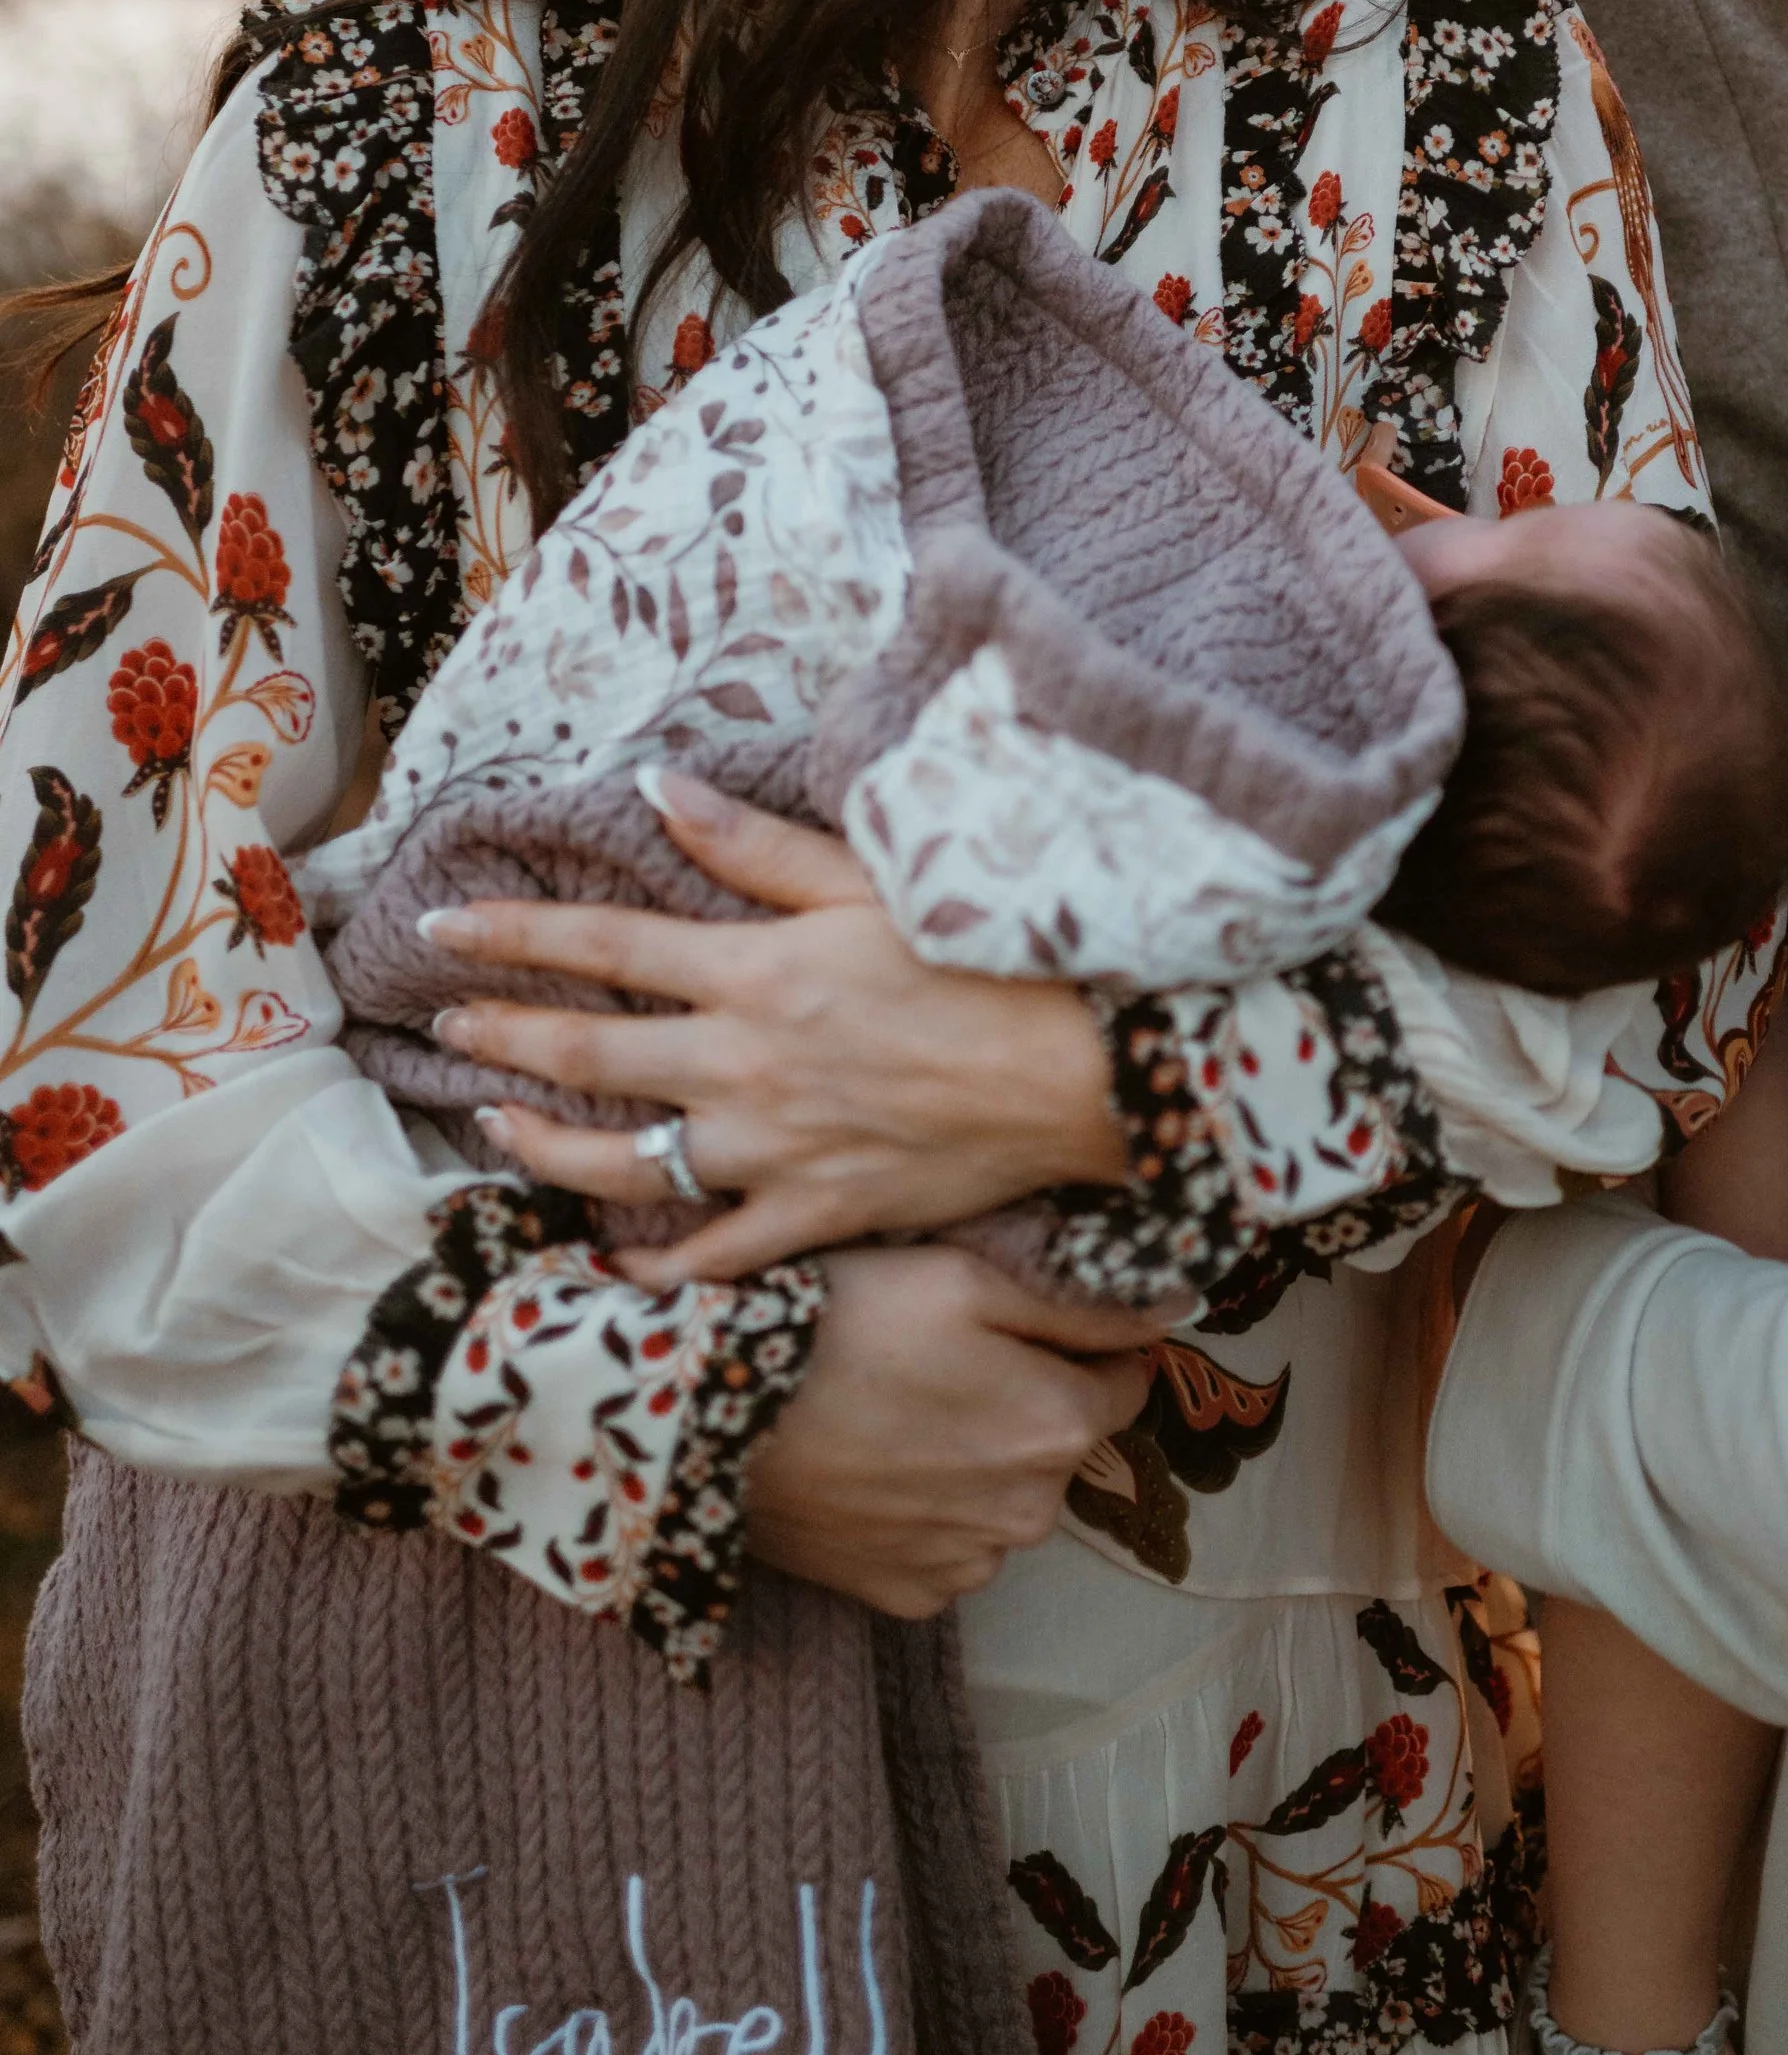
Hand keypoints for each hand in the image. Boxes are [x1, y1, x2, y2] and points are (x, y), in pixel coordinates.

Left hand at [424, 768, 1130, 1283]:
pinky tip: (613, 1265)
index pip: (602, 945)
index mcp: (754, 971)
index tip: (442, 928)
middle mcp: (743, 1064)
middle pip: (590, 1055)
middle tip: (445, 1030)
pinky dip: (657, 1267)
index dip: (514, 934)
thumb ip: (755, 846)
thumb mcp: (869, 880)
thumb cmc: (983, 960)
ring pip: (626, 1162)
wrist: (1077, 1073)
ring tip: (496, 1125)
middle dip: (503, 1039)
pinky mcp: (814, 1215)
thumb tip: (658, 788)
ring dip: (546, 1144)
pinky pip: (713, 1255)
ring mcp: (773, 1151)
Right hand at [745, 1242, 1162, 1614]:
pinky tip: (877, 1465)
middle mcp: (1030, 1513)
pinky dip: (928, 1514)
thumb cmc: (845, 1323)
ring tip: (900, 1409)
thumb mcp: (967, 1279)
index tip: (1023, 1321)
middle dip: (1027, 1402)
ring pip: (1005, 1499)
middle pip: (1062, 1443)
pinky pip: (948, 1549)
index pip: (1125, 1381)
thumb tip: (1174, 1310)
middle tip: (943, 1357)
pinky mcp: (903, 1596)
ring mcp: (965, 1564)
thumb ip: (1080, 1305)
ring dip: (978, 1461)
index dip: (1083, 1344)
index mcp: (1058, 1427)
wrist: (713, 1413)